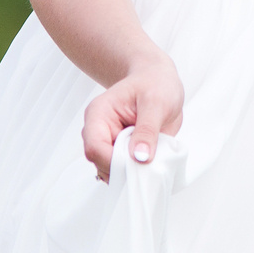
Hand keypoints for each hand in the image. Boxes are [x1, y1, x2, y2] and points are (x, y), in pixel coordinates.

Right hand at [81, 53, 183, 181]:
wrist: (159, 81)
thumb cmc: (155, 84)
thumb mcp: (156, 103)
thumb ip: (148, 130)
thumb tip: (140, 157)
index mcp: (99, 114)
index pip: (95, 147)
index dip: (114, 161)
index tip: (139, 163)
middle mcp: (99, 131)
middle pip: (100, 163)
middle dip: (124, 169)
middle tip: (150, 164)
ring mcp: (109, 143)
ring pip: (111, 171)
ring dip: (132, 172)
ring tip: (153, 158)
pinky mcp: (121, 152)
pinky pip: (124, 171)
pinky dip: (137, 172)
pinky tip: (151, 161)